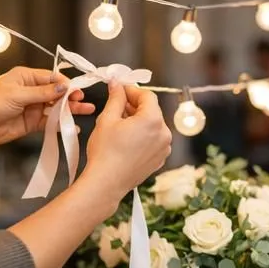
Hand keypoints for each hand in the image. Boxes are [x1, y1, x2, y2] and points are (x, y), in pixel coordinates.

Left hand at [0, 67, 93, 148]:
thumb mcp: (17, 95)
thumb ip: (42, 93)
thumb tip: (62, 88)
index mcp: (25, 77)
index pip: (51, 77)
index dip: (64, 84)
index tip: (75, 91)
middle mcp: (30, 91)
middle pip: (55, 93)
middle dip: (70, 97)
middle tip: (83, 101)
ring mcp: (31, 107)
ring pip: (54, 108)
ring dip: (69, 110)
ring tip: (87, 111)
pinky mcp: (29, 123)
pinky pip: (48, 123)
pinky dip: (59, 124)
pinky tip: (71, 126)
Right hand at [81, 81, 171, 199]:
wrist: (105, 183)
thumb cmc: (105, 152)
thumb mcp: (107, 119)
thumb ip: (116, 98)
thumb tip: (117, 84)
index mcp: (153, 120)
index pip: (147, 95)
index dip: (132, 90)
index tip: (120, 89)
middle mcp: (164, 133)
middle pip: (151, 111)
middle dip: (135, 106)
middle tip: (117, 105)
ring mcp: (164, 148)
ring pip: (153, 126)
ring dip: (139, 122)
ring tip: (120, 125)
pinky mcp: (159, 160)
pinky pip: (153, 141)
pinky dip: (143, 137)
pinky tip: (127, 141)